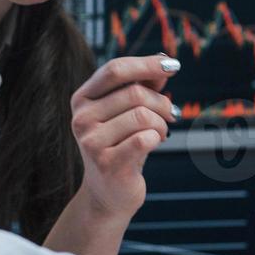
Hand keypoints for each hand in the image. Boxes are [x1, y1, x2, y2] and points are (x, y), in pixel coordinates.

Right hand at [68, 55, 180, 220]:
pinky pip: (145, 138)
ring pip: (143, 116)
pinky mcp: (108, 163)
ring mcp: (91, 142)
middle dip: (161, 103)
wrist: (108, 193)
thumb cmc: (121, 146)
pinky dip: (157, 138)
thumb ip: (142, 85)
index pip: (115, 70)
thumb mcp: (127, 113)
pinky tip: (154, 143)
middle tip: (172, 114)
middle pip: (135, 93)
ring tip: (160, 133)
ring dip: (161, 124)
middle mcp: (81, 118)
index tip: (173, 65)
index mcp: (82, 100)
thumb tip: (162, 61)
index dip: (146, 64)